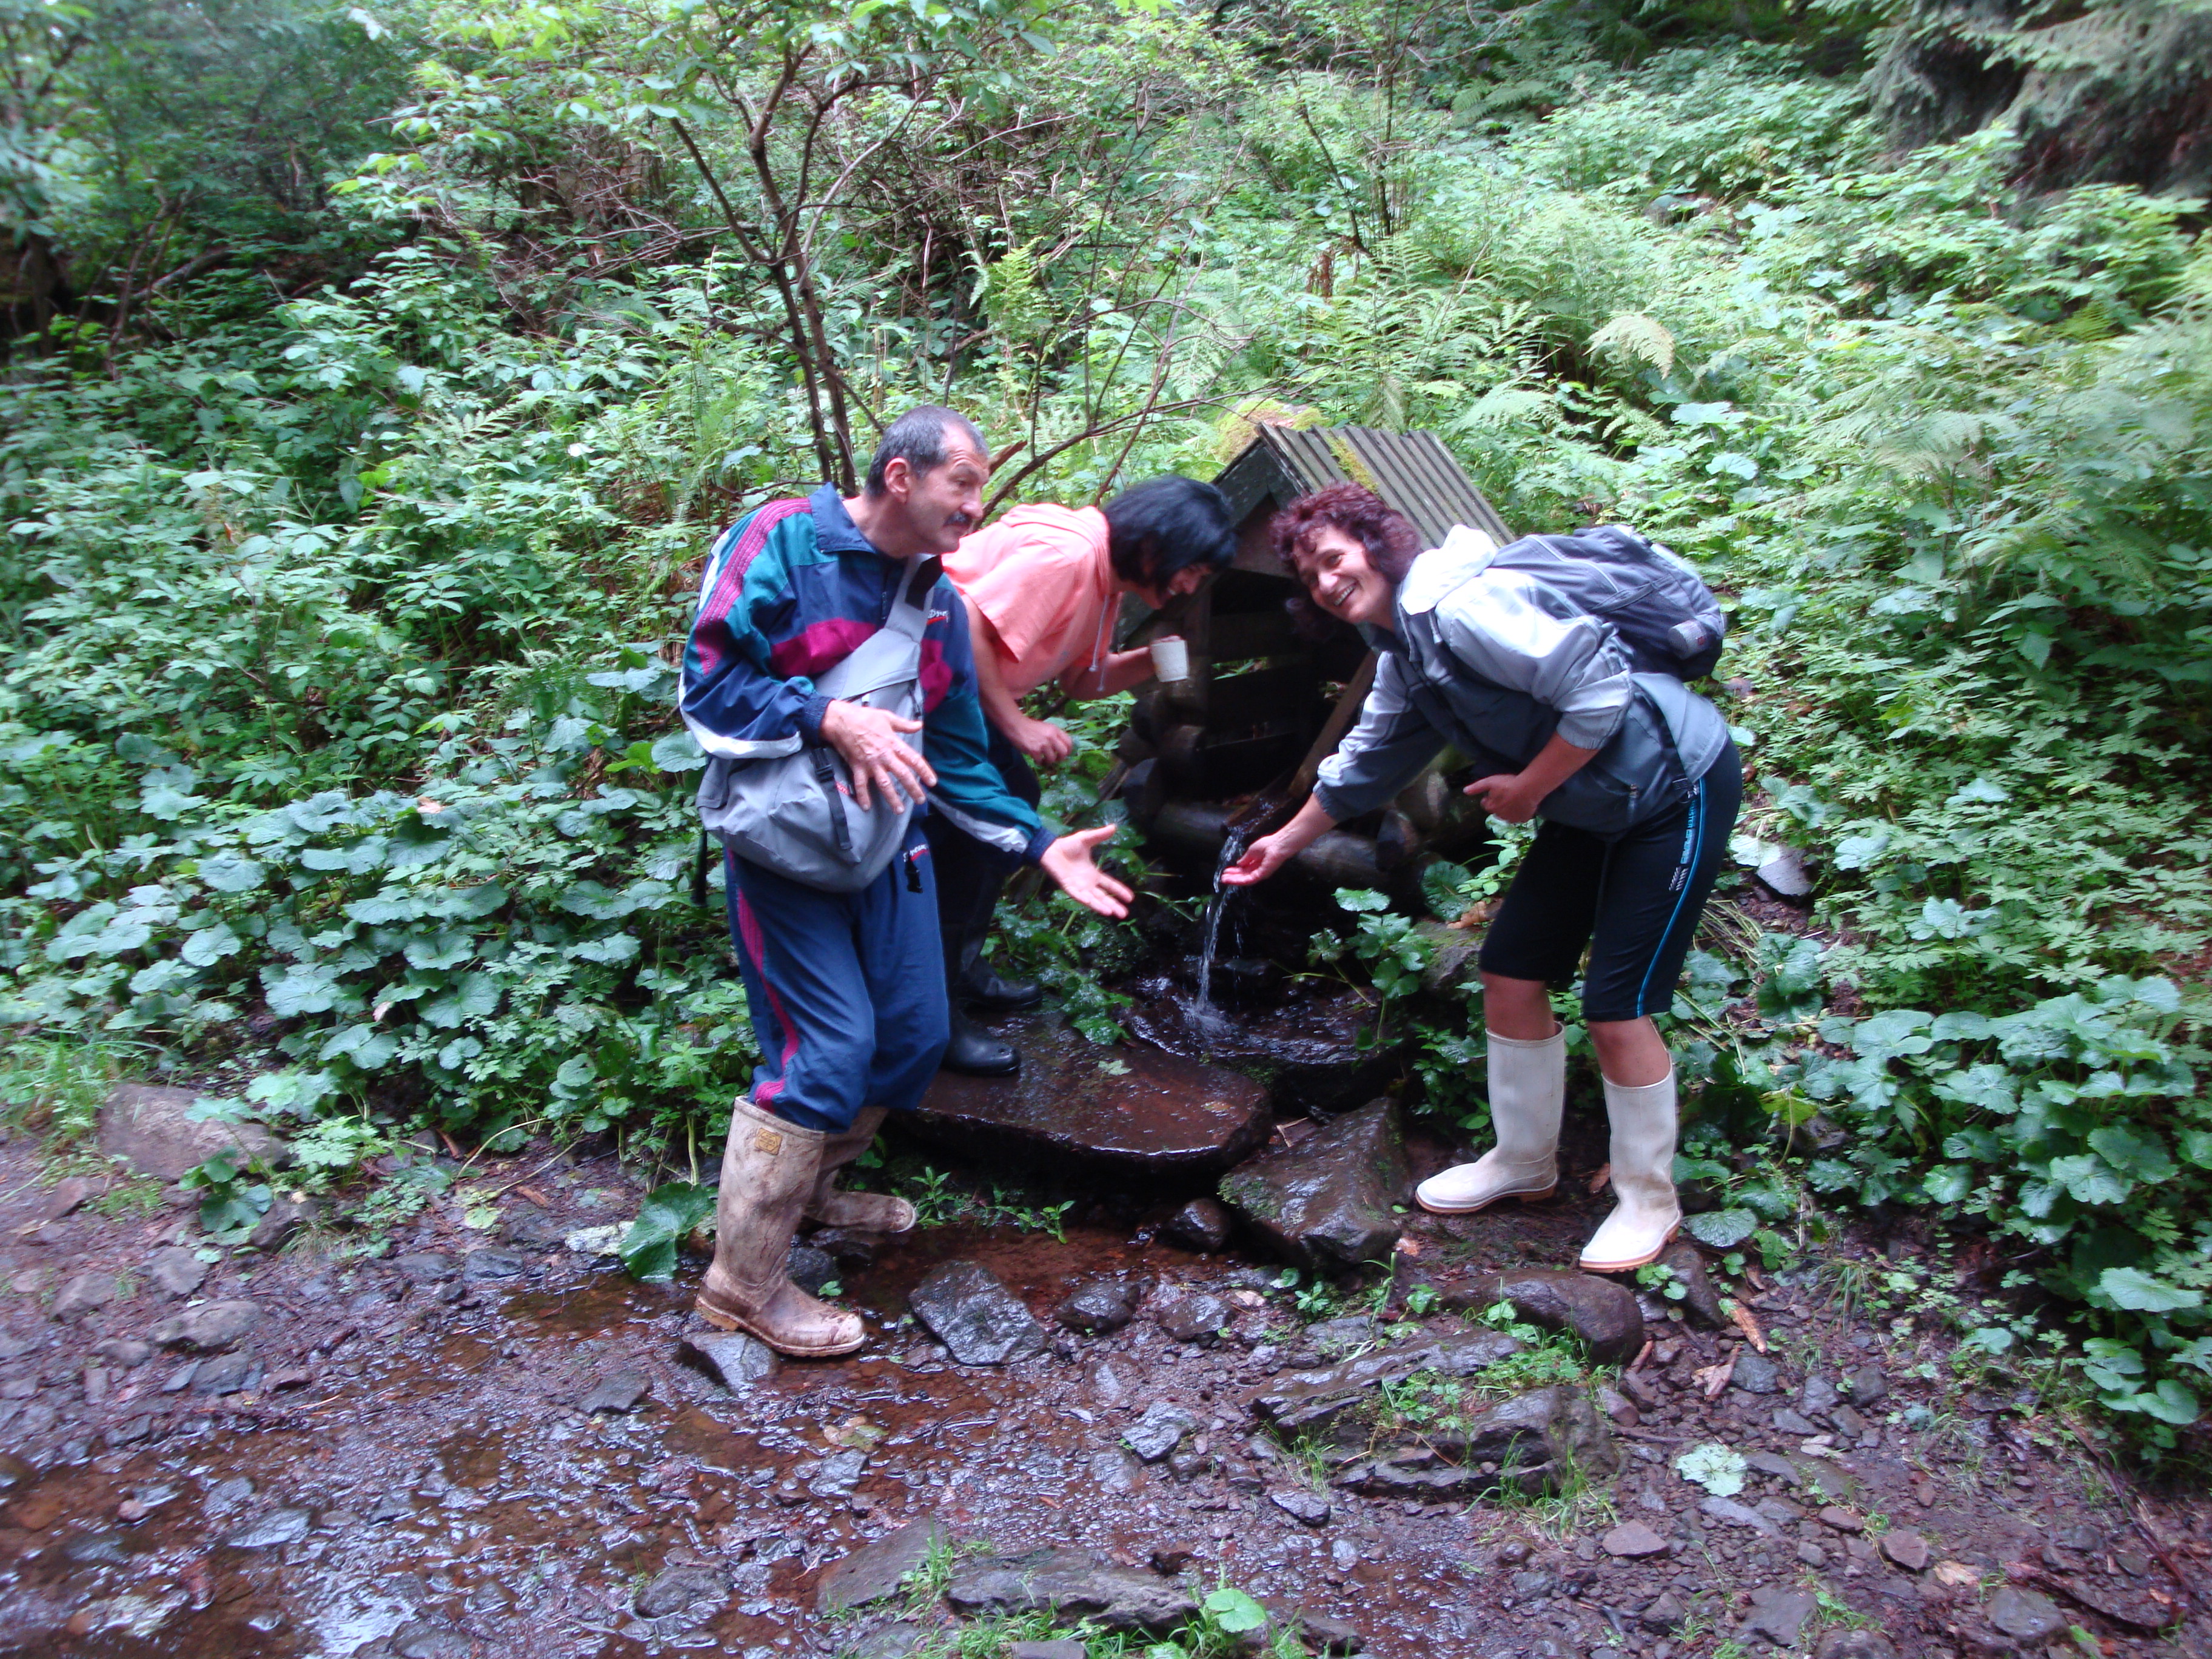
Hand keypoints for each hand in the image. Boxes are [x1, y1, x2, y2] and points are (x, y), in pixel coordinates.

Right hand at [818, 700, 934, 811]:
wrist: (841, 720)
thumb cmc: (865, 717)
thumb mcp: (887, 717)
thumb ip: (904, 725)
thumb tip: (919, 725)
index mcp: (893, 743)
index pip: (913, 759)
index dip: (924, 771)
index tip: (932, 782)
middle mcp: (884, 756)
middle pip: (902, 775)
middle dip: (913, 789)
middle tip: (920, 800)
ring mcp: (870, 763)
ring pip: (884, 784)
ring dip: (892, 798)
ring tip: (899, 810)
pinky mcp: (857, 767)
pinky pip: (860, 784)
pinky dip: (862, 796)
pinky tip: (866, 807)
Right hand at [1011, 715, 1073, 765]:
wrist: (1016, 725)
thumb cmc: (1031, 727)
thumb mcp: (1046, 727)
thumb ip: (1054, 735)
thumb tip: (1061, 747)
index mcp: (1055, 730)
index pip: (1069, 742)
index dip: (1068, 750)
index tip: (1065, 754)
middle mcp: (1051, 737)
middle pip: (1064, 752)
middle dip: (1060, 758)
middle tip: (1056, 759)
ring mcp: (1043, 744)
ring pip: (1052, 759)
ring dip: (1048, 761)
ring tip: (1044, 759)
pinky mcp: (1034, 750)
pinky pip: (1040, 761)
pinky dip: (1039, 762)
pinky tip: (1036, 759)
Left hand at [1040, 825, 1132, 917]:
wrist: (1050, 848)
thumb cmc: (1067, 845)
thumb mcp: (1086, 839)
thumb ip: (1100, 835)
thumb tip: (1114, 827)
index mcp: (1093, 874)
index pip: (1109, 885)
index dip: (1119, 891)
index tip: (1130, 898)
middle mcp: (1087, 883)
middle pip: (1103, 897)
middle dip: (1113, 905)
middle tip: (1124, 914)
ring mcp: (1077, 886)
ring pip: (1092, 899)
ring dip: (1101, 906)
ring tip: (1112, 913)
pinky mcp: (1067, 886)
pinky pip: (1077, 895)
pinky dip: (1084, 899)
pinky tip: (1091, 903)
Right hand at [1221, 829, 1298, 886]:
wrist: (1277, 844)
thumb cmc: (1267, 845)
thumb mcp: (1252, 851)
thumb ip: (1245, 858)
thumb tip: (1238, 863)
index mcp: (1256, 862)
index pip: (1244, 869)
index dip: (1235, 870)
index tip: (1226, 870)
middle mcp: (1258, 869)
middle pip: (1243, 875)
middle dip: (1233, 876)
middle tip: (1223, 877)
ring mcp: (1260, 873)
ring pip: (1245, 879)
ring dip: (1234, 879)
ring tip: (1224, 879)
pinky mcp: (1262, 875)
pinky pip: (1249, 879)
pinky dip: (1240, 880)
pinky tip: (1232, 879)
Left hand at [1465, 772, 1541, 823]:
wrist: (1528, 788)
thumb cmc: (1508, 784)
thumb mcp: (1490, 782)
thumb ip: (1477, 787)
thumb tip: (1465, 791)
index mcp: (1491, 807)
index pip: (1486, 804)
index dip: (1490, 797)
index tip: (1496, 791)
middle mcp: (1500, 816)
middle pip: (1497, 810)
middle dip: (1499, 803)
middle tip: (1506, 793)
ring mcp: (1512, 819)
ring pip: (1508, 814)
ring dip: (1509, 808)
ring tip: (1514, 798)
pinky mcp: (1523, 819)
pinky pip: (1519, 817)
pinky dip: (1520, 812)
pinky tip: (1522, 803)